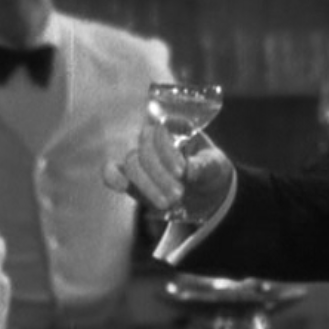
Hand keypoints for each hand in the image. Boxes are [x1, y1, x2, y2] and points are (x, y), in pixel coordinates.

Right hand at [104, 121, 233, 222]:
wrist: (204, 190)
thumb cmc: (209, 169)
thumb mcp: (215, 165)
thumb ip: (204, 166)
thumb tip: (190, 170)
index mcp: (174, 126)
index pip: (162, 130)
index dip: (167, 151)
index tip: (181, 172)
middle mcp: (153, 136)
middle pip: (145, 148)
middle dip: (160, 174)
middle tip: (178, 194)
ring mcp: (140, 154)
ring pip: (132, 163)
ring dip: (147, 184)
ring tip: (167, 203)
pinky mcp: (129, 174)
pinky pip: (113, 170)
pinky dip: (113, 176)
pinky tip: (121, 185)